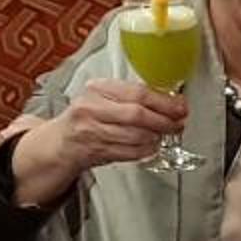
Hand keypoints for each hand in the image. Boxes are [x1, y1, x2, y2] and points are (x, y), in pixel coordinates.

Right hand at [11, 79, 186, 201]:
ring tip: (165, 135)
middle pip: (137, 114)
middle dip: (163, 121)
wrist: (60, 142)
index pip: (137, 93)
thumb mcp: (104, 97)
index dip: (164, 102)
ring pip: (135, 135)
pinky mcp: (94, 150)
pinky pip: (128, 152)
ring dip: (156, 137)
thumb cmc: (87, 117)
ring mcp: (92, 131)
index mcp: (97, 89)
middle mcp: (91, 108)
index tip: (181, 106)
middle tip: (177, 123)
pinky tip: (151, 146)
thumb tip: (170, 101)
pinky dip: (145, 150)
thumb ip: (131, 97)